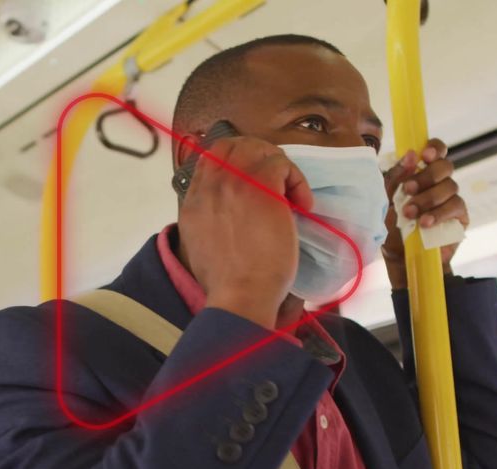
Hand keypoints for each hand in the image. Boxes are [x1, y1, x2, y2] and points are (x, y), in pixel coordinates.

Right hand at [178, 136, 313, 328]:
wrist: (240, 294)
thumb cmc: (228, 282)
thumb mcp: (203, 246)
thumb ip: (211, 220)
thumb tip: (230, 213)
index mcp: (194, 201)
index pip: (209, 159)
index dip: (236, 162)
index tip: (254, 180)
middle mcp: (210, 186)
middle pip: (232, 145)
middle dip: (258, 156)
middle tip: (277, 180)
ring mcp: (234, 183)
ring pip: (258, 149)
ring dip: (279, 167)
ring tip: (290, 195)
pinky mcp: (262, 187)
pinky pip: (282, 164)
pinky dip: (297, 181)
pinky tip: (302, 206)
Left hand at [381, 139, 469, 288]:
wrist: (402, 258)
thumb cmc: (392, 227)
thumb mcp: (386, 201)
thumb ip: (395, 178)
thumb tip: (410, 155)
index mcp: (422, 174)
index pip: (436, 151)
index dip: (434, 148)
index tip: (424, 155)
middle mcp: (440, 184)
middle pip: (445, 166)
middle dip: (426, 175)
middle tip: (408, 190)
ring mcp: (452, 199)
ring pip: (450, 186)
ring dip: (428, 198)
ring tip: (409, 213)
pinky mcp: (460, 218)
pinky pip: (455, 207)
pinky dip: (439, 214)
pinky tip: (425, 224)